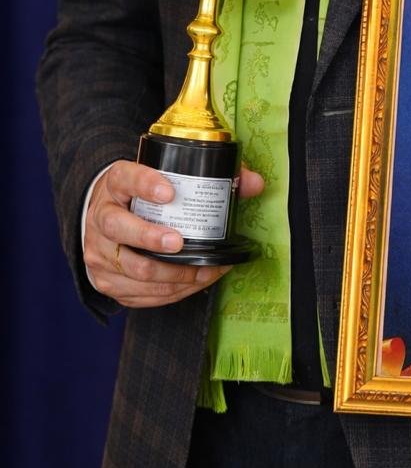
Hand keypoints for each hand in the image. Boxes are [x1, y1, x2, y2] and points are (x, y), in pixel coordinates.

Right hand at [84, 160, 264, 307]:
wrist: (104, 214)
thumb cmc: (141, 195)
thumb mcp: (162, 175)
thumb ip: (210, 176)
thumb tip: (254, 184)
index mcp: (115, 183)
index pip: (126, 178)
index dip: (145, 184)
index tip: (169, 192)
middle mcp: (101, 217)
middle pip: (120, 229)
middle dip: (151, 239)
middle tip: (180, 243)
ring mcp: (99, 252)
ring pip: (132, 268)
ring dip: (170, 274)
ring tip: (203, 270)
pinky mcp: (105, 280)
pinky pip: (138, 292)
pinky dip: (169, 291)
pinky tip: (193, 283)